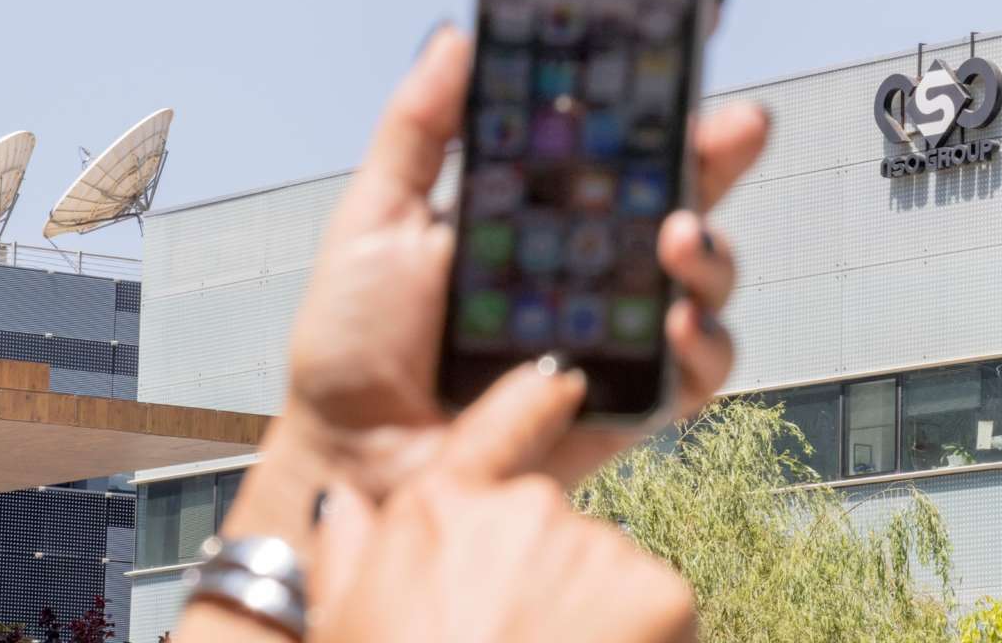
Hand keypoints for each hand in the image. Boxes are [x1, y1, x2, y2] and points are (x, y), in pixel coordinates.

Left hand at [278, 26, 768, 494]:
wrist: (355, 456)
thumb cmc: (355, 344)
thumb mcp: (375, 218)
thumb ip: (419, 129)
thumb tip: (456, 34)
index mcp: (536, 214)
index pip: (611, 145)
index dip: (654, 96)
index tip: (687, 37)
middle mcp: (588, 266)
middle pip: (677, 198)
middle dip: (718, 155)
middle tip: (736, 125)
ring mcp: (615, 331)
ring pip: (704, 278)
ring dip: (713, 250)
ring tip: (682, 238)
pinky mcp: (631, 400)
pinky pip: (698, 369)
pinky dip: (703, 343)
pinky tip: (676, 324)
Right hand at [309, 364, 696, 642]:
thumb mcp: (345, 626)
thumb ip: (345, 552)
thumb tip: (342, 505)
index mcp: (441, 509)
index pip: (493, 430)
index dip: (530, 402)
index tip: (562, 383)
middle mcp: (523, 507)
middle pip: (546, 523)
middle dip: (540, 571)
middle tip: (516, 637)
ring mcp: (595, 543)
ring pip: (601, 567)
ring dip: (588, 609)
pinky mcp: (659, 591)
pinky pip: (654, 605)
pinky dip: (641, 636)